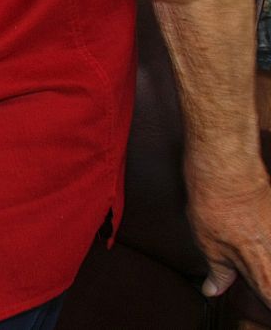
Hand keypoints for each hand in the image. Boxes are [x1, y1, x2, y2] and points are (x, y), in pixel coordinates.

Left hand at [183, 149, 270, 302]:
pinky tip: (264, 234)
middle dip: (268, 280)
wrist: (227, 171)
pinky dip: (269, 238)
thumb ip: (219, 273)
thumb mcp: (208, 245)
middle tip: (259, 273)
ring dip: (267, 258)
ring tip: (255, 249)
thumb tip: (213, 290)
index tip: (265, 303)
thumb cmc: (214, 207)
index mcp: (260, 268)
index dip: (269, 303)